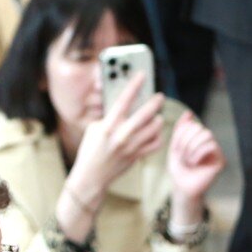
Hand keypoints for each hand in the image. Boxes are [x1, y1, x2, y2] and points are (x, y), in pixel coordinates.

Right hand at [74, 73, 165, 187]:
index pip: (123, 100)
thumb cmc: (91, 150)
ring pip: (153, 130)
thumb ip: (109, 117)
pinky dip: (158, 137)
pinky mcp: (136, 157)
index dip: (134, 86)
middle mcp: (121, 136)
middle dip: (154, 103)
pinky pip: (154, 145)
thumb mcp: (94, 129)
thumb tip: (124, 106)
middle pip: (144, 115)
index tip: (142, 75)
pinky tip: (156, 132)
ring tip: (158, 116)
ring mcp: (130, 147)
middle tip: (160, 97)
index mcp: (108, 126)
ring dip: (158, 121)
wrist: (92, 175)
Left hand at [167, 110, 224, 203]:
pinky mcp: (220, 160)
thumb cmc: (179, 169)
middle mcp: (209, 142)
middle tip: (181, 156)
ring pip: (206, 135)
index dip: (181, 135)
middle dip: (185, 142)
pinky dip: (198, 154)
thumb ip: (181, 129)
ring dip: (191, 148)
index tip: (175, 150)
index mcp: (198, 138)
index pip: (192, 124)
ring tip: (187, 160)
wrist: (182, 188)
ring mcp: (216, 151)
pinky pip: (211, 146)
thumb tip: (189, 113)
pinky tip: (194, 163)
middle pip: (199, 127)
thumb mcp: (175, 146)